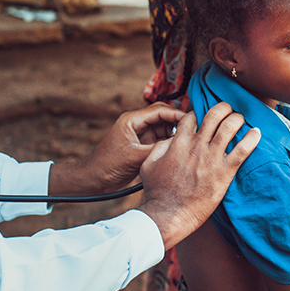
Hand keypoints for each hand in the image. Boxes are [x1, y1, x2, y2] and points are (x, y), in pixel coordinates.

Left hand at [48, 103, 184, 196]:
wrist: (93, 180)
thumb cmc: (107, 165)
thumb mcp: (133, 157)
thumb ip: (156, 149)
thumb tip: (179, 144)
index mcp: (131, 120)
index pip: (159, 110)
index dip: (177, 114)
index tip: (193, 120)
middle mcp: (137, 124)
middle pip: (163, 117)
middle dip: (179, 122)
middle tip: (196, 130)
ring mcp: (140, 136)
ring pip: (164, 129)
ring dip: (176, 134)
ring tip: (192, 141)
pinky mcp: (142, 147)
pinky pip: (160, 141)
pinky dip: (170, 144)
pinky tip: (181, 151)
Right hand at [138, 104, 259, 250]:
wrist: (169, 213)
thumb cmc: (157, 191)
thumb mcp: (149, 163)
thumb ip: (160, 147)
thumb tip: (171, 140)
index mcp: (179, 142)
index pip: (192, 116)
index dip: (198, 113)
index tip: (203, 117)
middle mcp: (197, 145)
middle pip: (214, 115)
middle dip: (223, 108)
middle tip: (228, 110)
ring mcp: (212, 158)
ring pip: (230, 127)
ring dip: (237, 119)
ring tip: (240, 119)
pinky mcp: (224, 172)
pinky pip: (242, 150)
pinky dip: (251, 139)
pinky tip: (257, 133)